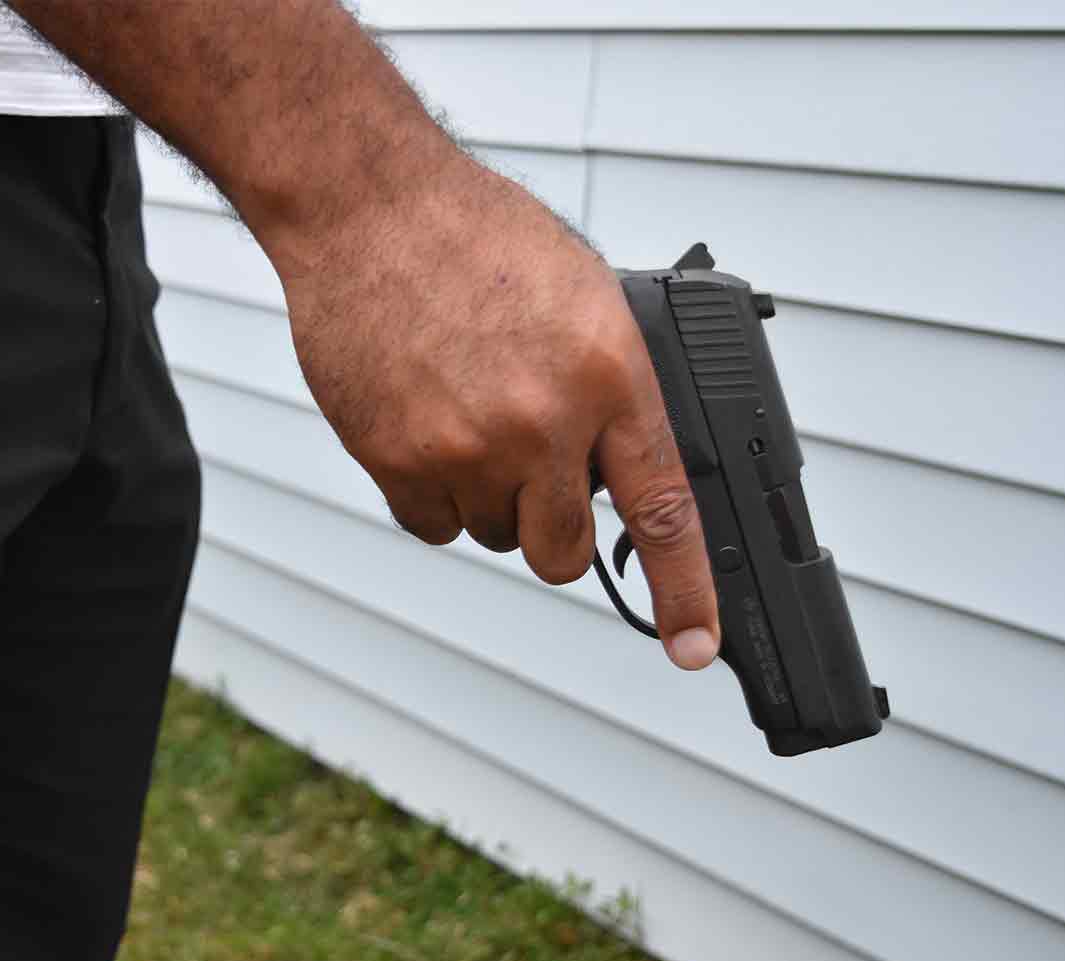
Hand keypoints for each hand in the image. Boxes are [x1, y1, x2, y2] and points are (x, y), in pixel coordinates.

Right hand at [269, 156, 720, 669]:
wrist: (369, 209)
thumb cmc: (476, 237)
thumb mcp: (584, 296)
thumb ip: (609, 388)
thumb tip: (620, 465)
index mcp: (606, 373)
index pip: (661, 508)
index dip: (686, 592)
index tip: (695, 647)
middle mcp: (539, 421)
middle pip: (560, 550)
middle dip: (551, 525)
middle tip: (530, 466)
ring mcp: (463, 447)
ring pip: (491, 533)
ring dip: (486, 496)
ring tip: (464, 409)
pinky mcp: (395, 459)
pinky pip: (429, 523)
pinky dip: (430, 492)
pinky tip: (424, 424)